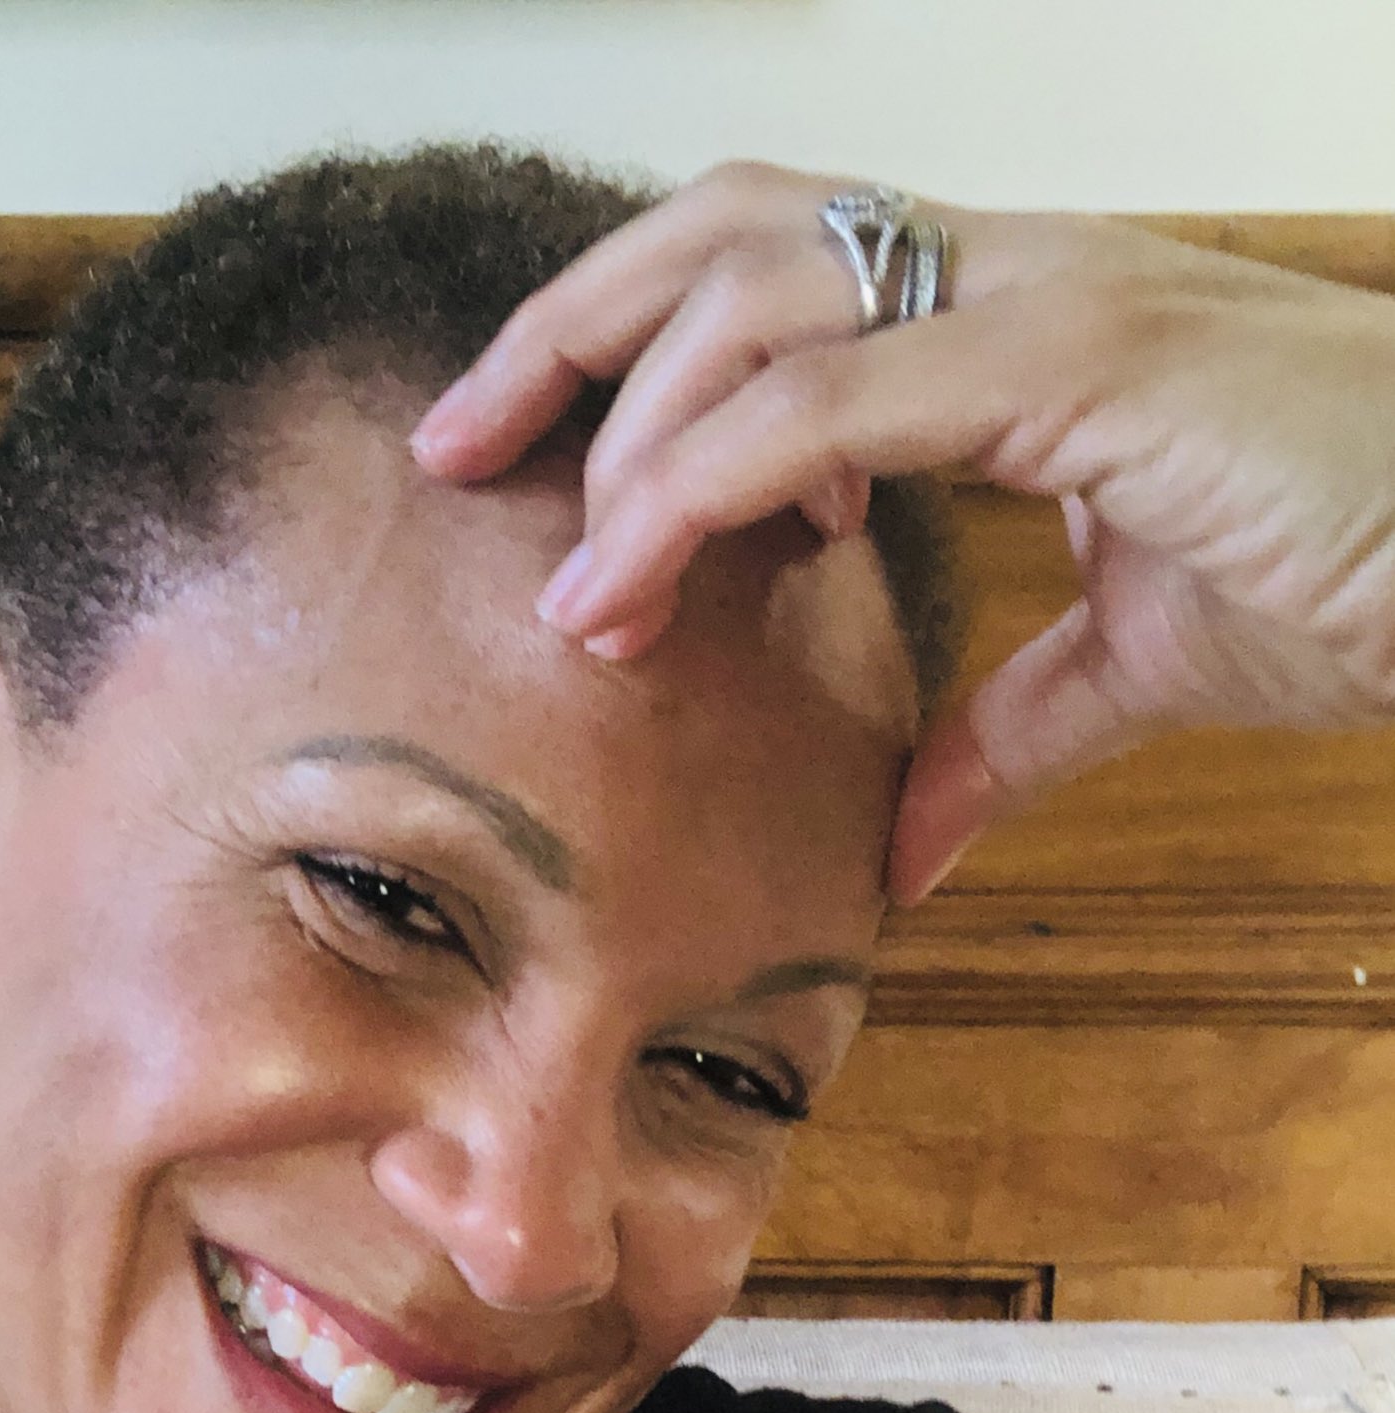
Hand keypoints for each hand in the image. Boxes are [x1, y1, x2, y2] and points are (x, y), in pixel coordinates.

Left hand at [411, 163, 1394, 901]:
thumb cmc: (1355, 572)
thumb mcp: (1130, 666)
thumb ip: (1001, 730)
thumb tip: (902, 838)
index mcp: (1008, 313)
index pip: (766, 266)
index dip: (624, 338)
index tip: (527, 459)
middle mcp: (1008, 269)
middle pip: (720, 230)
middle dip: (564, 333)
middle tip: (452, 449)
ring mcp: (1043, 295)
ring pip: (754, 303)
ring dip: (625, 445)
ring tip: (566, 588)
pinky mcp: (1084, 359)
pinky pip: (834, 402)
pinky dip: (709, 487)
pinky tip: (640, 581)